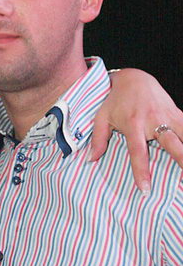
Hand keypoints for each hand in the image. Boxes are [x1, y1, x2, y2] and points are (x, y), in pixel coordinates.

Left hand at [91, 68, 182, 193]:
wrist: (132, 77)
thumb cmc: (114, 99)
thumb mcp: (101, 117)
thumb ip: (98, 139)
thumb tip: (91, 159)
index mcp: (133, 124)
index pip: (138, 152)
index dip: (142, 171)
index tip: (145, 188)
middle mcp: (153, 120)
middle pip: (171, 143)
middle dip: (181, 160)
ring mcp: (167, 115)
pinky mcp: (176, 111)